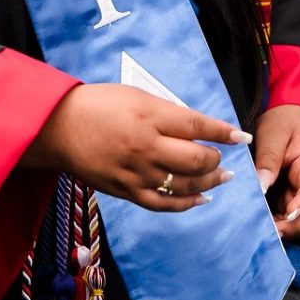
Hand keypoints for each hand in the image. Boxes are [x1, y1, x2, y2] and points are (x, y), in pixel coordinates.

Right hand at [22, 83, 246, 212]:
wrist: (57, 127)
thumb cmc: (97, 104)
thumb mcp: (135, 96)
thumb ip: (166, 113)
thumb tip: (197, 130)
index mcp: (148, 115)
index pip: (197, 126)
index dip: (223, 133)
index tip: (242, 137)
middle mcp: (145, 145)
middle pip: (196, 160)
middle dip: (215, 160)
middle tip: (220, 157)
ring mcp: (136, 172)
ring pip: (184, 185)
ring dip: (208, 182)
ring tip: (220, 178)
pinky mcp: (126, 190)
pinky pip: (163, 203)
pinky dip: (186, 203)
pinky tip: (200, 199)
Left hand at [252, 104, 299, 238]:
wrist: (288, 115)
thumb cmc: (283, 122)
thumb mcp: (273, 135)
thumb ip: (268, 161)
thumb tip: (262, 187)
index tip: (288, 214)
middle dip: (298, 225)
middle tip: (276, 232)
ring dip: (289, 227)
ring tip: (268, 232)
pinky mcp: (294, 194)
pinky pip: (291, 213)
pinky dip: (281, 221)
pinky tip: (266, 224)